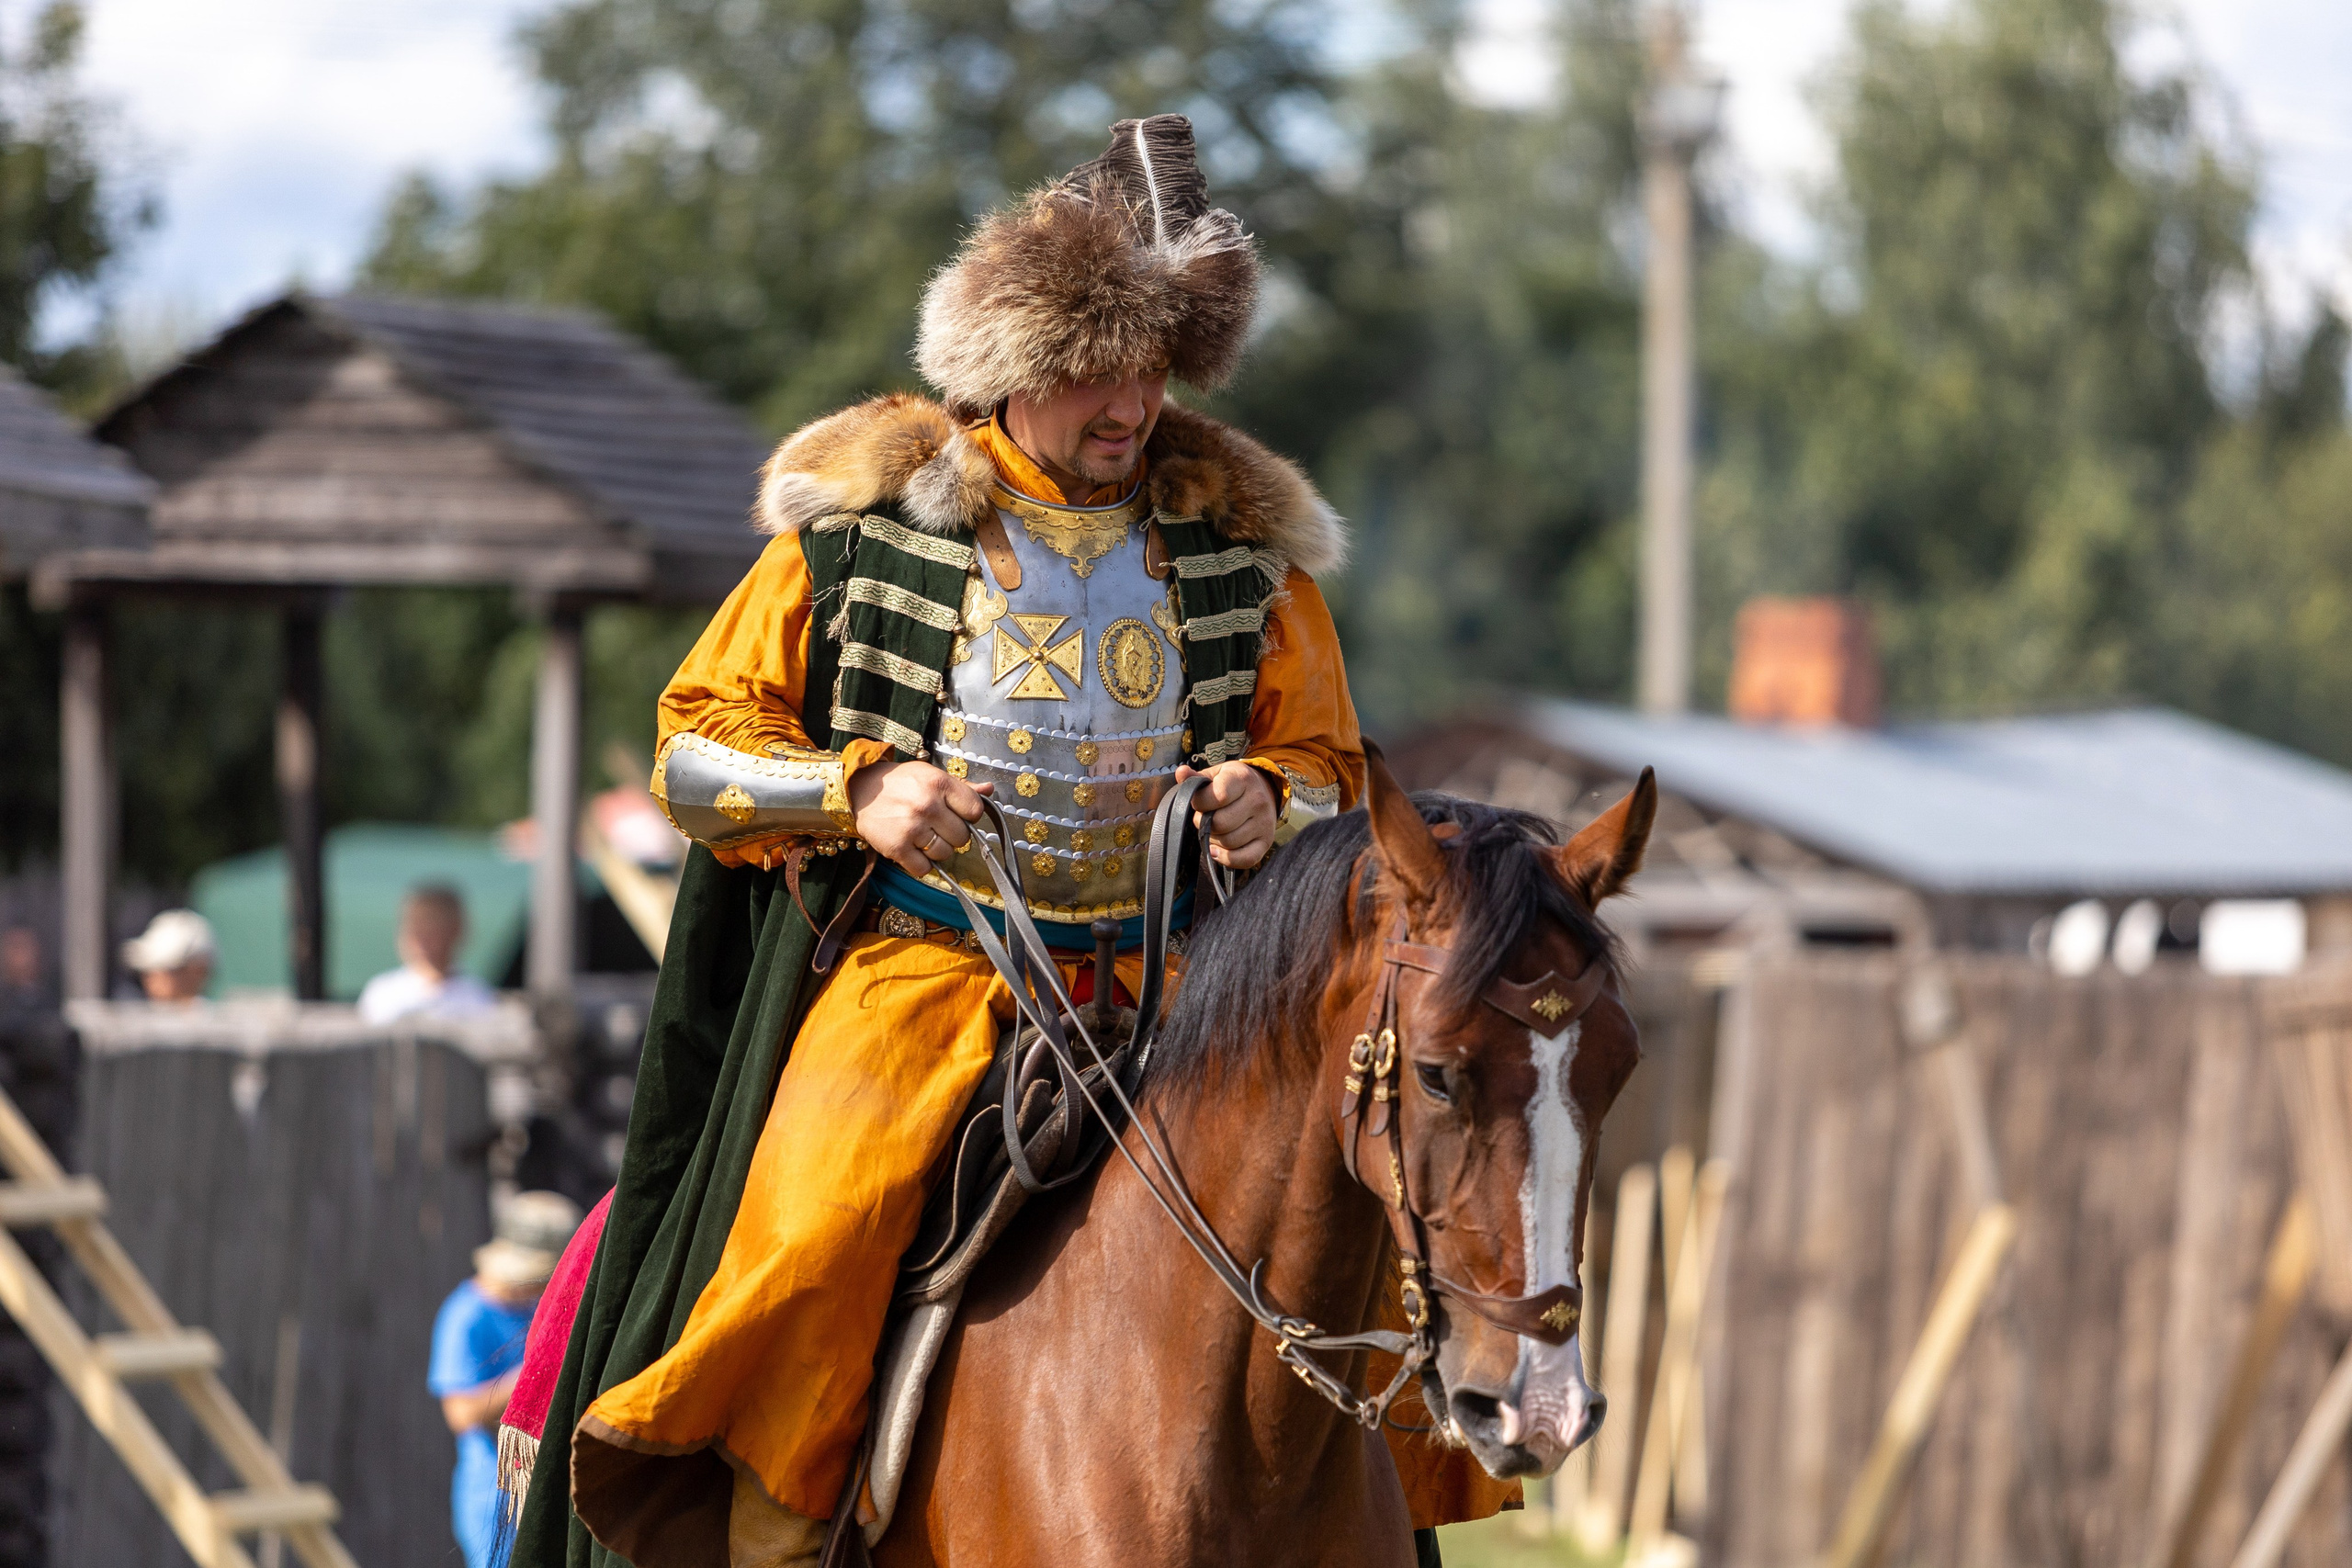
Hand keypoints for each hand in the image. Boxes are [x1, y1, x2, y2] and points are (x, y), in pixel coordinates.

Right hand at [850, 760, 992, 877]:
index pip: (975, 810)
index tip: (957, 813)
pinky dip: (921, 864)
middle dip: (953, 834)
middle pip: (962, 836)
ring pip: (945, 854)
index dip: (969, 815)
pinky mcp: (896, 847)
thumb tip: (989, 790)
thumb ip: (961, 787)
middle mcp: (927, 805)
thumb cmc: (899, 783)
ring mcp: (912, 828)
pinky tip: (914, 850)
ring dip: (937, 850)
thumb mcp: (931, 775)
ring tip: (924, 836)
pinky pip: (924, 869)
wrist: (859, 790)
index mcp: (938, 784)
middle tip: (938, 826)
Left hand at [1173, 760, 1277, 869]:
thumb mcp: (1216, 774)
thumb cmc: (1233, 783)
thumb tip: (1181, 773)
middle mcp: (1257, 800)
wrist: (1263, 789)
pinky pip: (1245, 859)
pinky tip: (1217, 850)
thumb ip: (1196, 777)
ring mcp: (1264, 823)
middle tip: (1206, 817)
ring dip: (1215, 840)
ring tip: (1215, 829)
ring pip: (1229, 842)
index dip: (1200, 803)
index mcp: (1243, 779)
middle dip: (1205, 823)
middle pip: (1220, 824)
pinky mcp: (1266, 841)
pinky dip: (1227, 858)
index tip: (1199, 802)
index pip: (1218, 797)